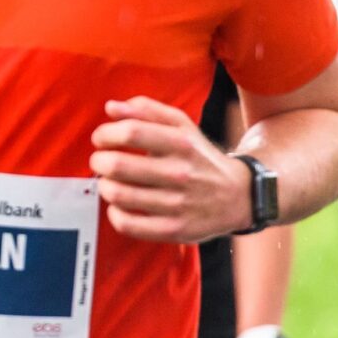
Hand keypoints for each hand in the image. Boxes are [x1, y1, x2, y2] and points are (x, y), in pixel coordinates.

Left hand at [88, 96, 249, 242]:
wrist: (238, 196)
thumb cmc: (199, 157)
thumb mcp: (181, 126)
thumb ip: (146, 111)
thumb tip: (110, 107)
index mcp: (181, 143)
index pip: (131, 132)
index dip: (105, 134)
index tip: (100, 139)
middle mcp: (180, 173)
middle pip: (119, 165)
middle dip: (99, 161)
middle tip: (100, 161)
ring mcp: (178, 204)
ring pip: (119, 195)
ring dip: (104, 187)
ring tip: (109, 182)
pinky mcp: (175, 230)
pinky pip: (129, 224)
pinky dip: (114, 214)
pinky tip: (119, 206)